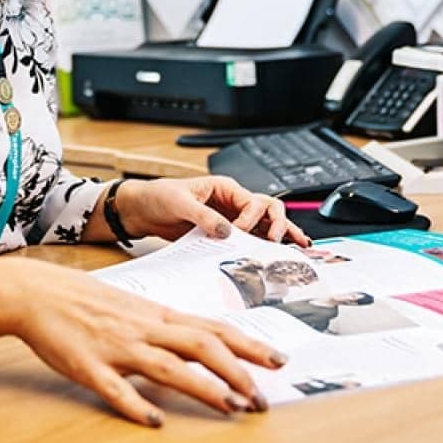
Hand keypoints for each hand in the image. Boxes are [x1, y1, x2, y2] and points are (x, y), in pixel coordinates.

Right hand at [6, 258, 286, 425]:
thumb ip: (170, 328)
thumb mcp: (137, 309)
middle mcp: (146, 329)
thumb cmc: (90, 302)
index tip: (279, 361)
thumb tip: (207, 345)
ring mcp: (118, 347)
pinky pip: (114, 388)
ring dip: (203, 387)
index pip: (215, 329)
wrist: (39, 293)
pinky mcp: (88, 366)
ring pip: (168, 366)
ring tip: (230, 407)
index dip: (249, 346)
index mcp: (159, 316)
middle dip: (238, 371)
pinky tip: (154, 421)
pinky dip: (135, 404)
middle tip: (263, 398)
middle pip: (201, 345)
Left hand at [117, 176, 310, 246]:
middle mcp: (234, 203)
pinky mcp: (225, 235)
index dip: (250, 218)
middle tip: (276, 240)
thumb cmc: (159, 197)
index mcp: (226, 188)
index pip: (252, 202)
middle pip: (269, 210)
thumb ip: (204, 216)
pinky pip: (251, 240)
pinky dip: (266, 246)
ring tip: (300, 247)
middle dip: (278, 224)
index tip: (239, 232)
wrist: (143, 210)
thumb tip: (226, 230)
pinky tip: (280, 254)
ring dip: (282, 234)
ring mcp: (232, 219)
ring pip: (265, 225)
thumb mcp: (180, 202)